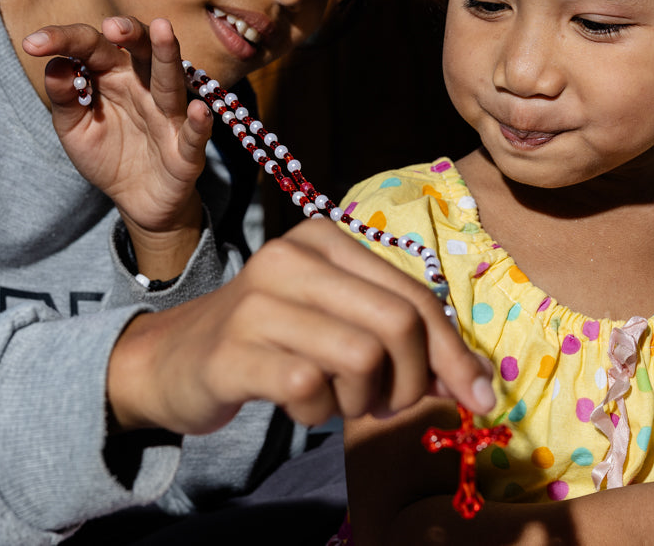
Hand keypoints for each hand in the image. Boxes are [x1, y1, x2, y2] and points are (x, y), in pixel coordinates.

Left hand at [23, 16, 210, 277]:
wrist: (139, 201)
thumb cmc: (108, 155)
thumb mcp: (74, 129)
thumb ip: (65, 99)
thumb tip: (56, 64)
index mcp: (115, 77)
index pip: (93, 48)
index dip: (65, 41)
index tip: (33, 44)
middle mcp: (144, 89)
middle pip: (142, 52)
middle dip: (132, 33)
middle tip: (112, 26)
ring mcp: (168, 118)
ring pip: (170, 82)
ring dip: (167, 55)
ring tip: (162, 29)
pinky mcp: (185, 151)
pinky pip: (193, 135)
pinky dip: (199, 123)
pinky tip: (198, 110)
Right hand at [107, 217, 496, 434]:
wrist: (176, 357)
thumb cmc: (274, 337)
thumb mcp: (340, 321)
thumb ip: (404, 339)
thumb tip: (478, 383)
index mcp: (327, 239)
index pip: (416, 295)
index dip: (455, 352)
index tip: (477, 398)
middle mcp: (293, 258)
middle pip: (400, 323)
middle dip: (415, 381)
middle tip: (390, 404)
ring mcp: (259, 302)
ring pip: (362, 358)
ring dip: (364, 401)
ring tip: (340, 400)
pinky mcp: (234, 351)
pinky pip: (310, 390)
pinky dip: (319, 413)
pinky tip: (300, 404)